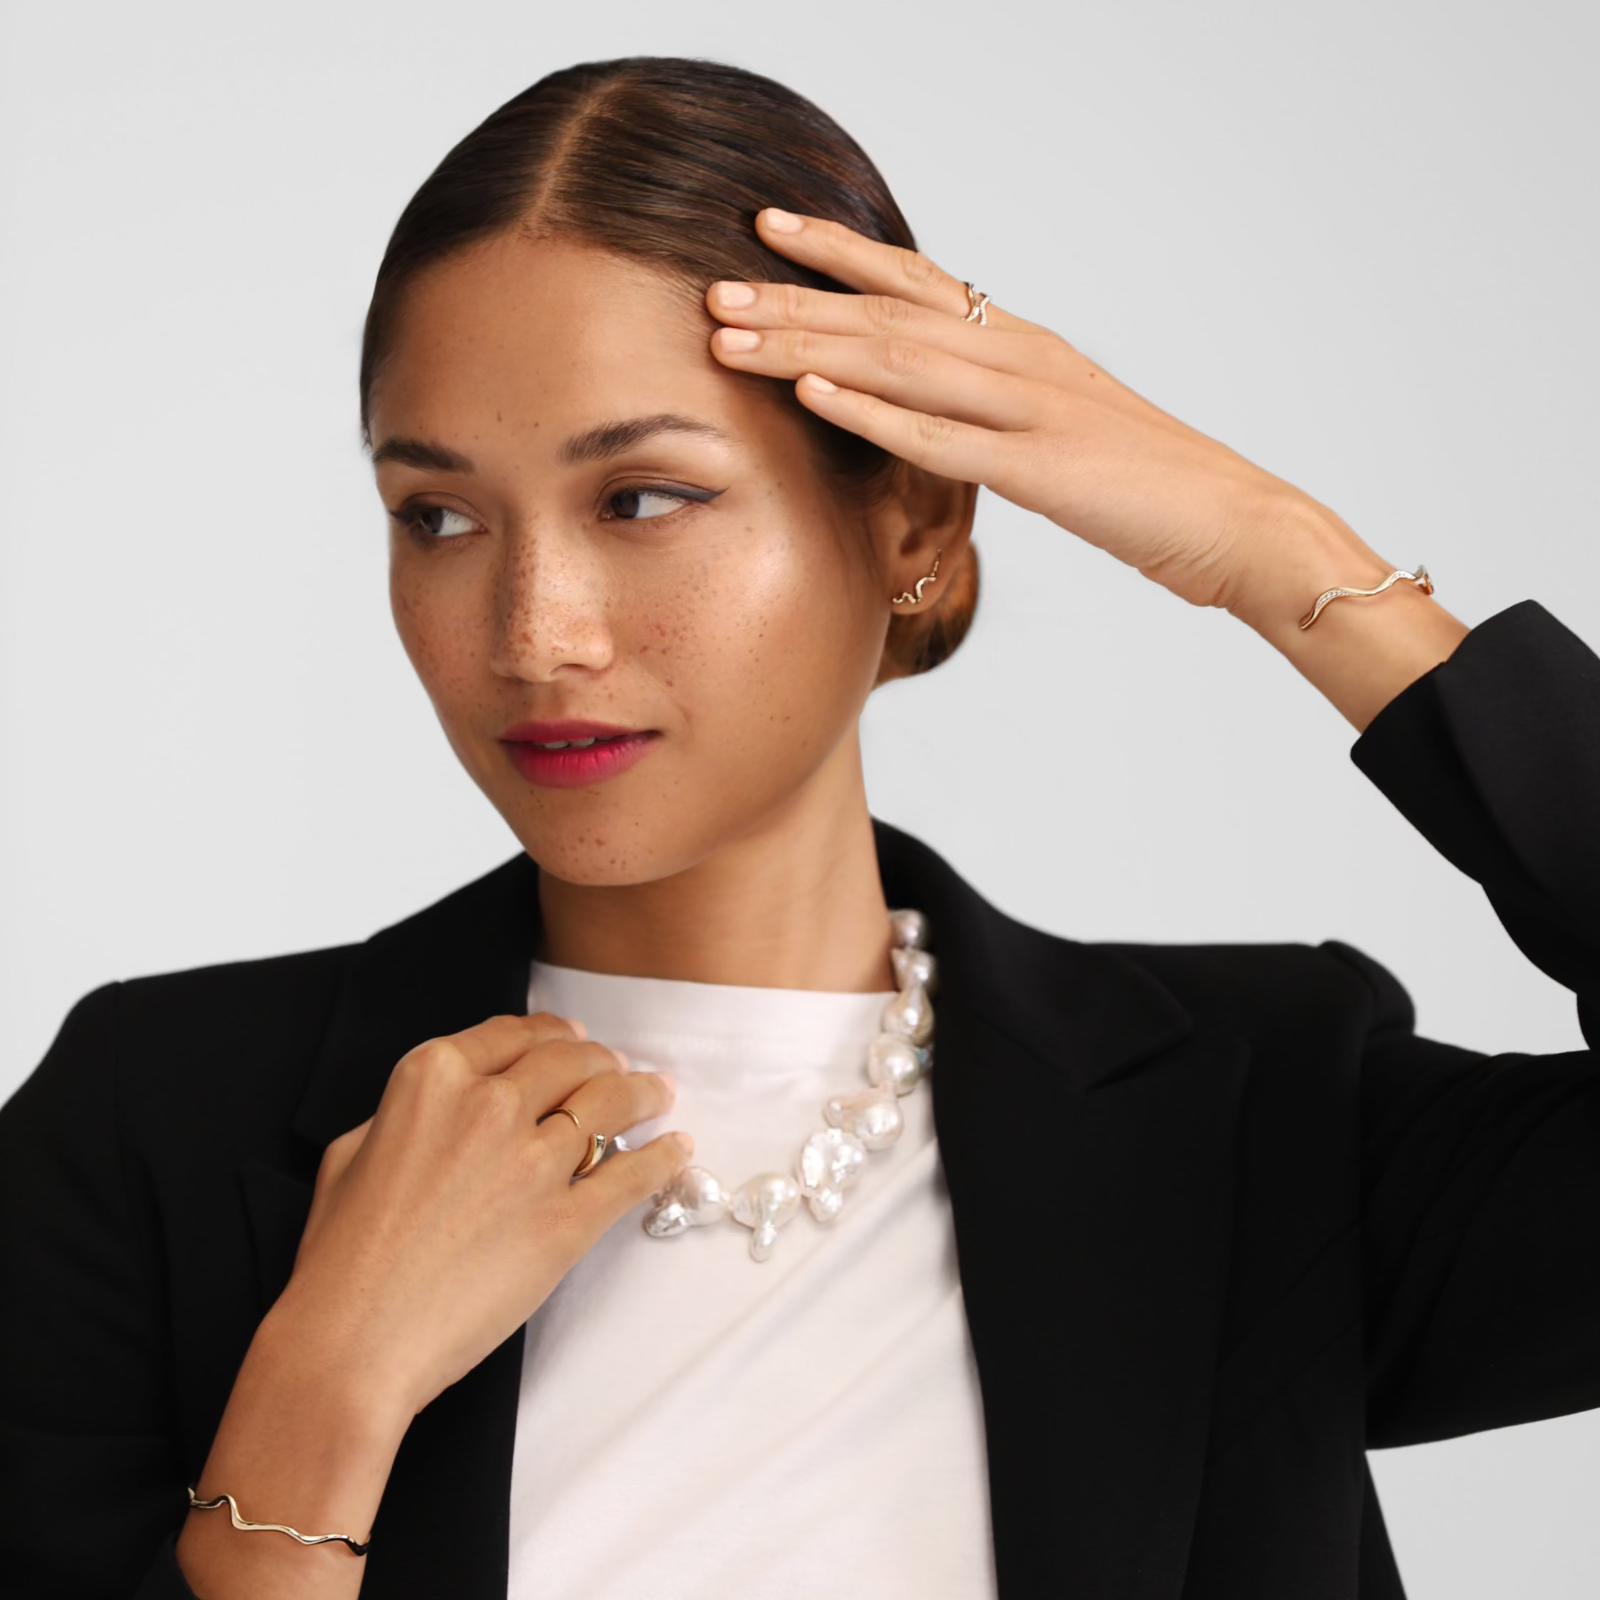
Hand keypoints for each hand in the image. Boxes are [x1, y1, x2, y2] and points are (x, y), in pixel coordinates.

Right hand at [280, 1012, 689, 1420]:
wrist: (351, 1345)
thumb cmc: (341, 1261)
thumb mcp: (352, 1154)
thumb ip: (406, 1114)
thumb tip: (444, 1106)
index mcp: (432, 1078)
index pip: (514, 1035)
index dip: (553, 1035)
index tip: (573, 1040)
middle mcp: (487, 1106)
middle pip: (570, 1060)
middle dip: (602, 1061)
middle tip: (620, 1070)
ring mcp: (531, 1163)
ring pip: (610, 1103)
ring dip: (644, 1093)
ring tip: (660, 1095)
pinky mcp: (565, 1222)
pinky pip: (631, 1176)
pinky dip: (662, 1158)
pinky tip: (676, 1150)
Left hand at [705, 208, 1327, 614]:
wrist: (1237, 521)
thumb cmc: (1150, 483)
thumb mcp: (1065, 426)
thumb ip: (1002, 405)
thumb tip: (943, 401)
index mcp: (1025, 345)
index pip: (918, 282)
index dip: (840, 253)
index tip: (770, 230)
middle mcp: (1021, 358)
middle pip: (888, 314)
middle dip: (795, 298)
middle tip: (716, 286)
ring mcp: (1030, 408)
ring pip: (898, 362)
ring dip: (807, 346)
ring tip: (731, 334)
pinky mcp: (1040, 467)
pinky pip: (938, 435)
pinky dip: (870, 413)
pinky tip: (810, 396)